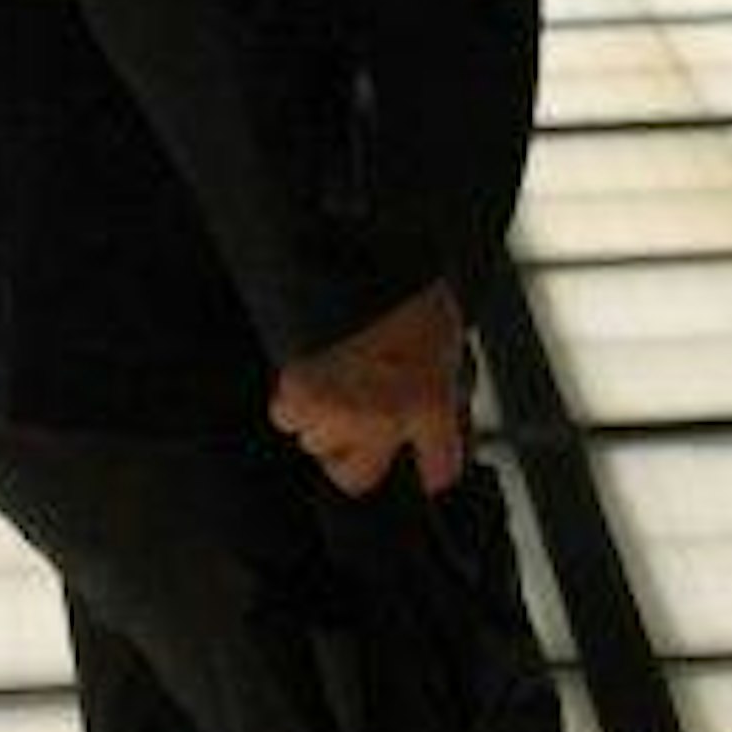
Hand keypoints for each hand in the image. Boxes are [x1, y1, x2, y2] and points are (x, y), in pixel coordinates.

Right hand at [271, 274, 468, 497]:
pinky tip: (311, 373)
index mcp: (430, 401)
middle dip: (355, 454)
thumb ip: (439, 382)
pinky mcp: (299, 393)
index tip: (429, 471)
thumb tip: (440, 406)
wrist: (356, 255)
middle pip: (356, 476)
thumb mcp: (445, 338)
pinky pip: (287, 416)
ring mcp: (340, 411)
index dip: (433, 468)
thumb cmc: (403, 291)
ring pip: (316, 444)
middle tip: (360, 425)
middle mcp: (385, 418)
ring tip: (335, 383)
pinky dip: (294, 400)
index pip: (439, 467)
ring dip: (322, 422)